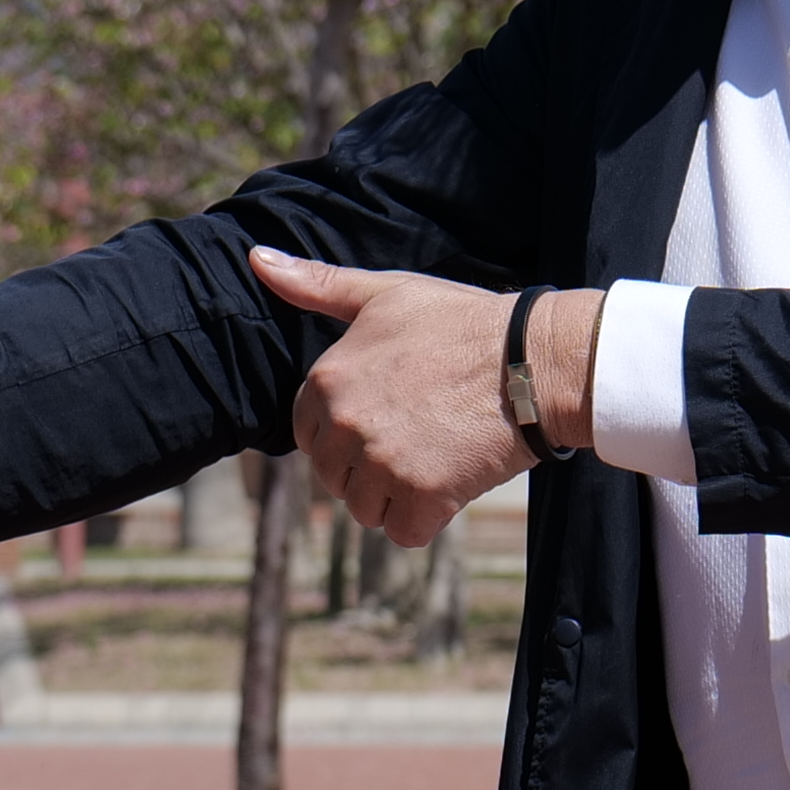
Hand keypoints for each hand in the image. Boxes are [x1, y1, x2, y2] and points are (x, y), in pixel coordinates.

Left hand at [250, 252, 592, 544]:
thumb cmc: (462, 323)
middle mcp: (344, 425)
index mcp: (326, 382)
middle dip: (370, 467)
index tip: (388, 415)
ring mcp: (381, 463)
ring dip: (397, 495)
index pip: (309, 437)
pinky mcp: (420, 497)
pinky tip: (451, 480)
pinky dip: (426, 518)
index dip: (346, 433)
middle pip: (335, 477)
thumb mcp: (385, 294)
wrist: (533, 360)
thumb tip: (256, 258)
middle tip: (420, 433)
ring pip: (366, 509)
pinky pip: (403, 532)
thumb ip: (317, 285)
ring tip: (437, 453)